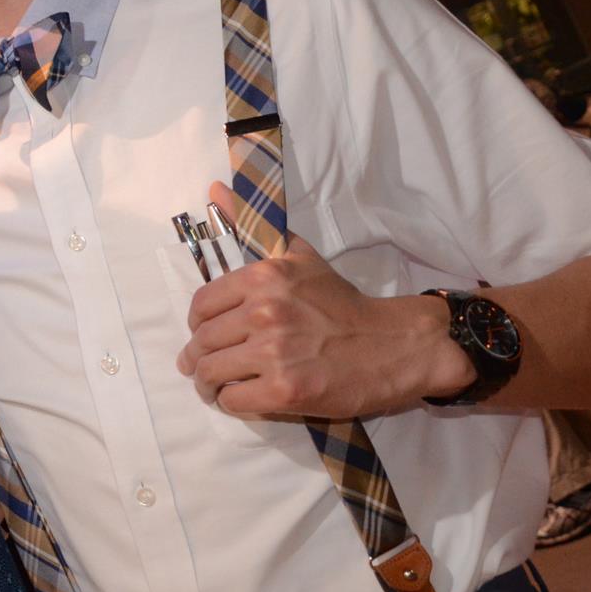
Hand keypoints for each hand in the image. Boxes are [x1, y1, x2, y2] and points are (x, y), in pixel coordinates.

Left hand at [174, 182, 473, 417]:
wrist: (393, 344)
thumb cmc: (341, 303)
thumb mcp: (299, 255)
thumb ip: (255, 226)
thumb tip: (213, 189)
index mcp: (263, 278)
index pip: (201, 306)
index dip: (198, 325)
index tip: (205, 334)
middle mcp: (265, 312)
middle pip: (202, 342)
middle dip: (197, 359)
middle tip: (203, 368)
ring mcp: (275, 353)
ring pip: (211, 373)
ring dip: (208, 385)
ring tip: (216, 387)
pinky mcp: (287, 391)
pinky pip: (233, 400)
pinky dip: (231, 403)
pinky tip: (242, 398)